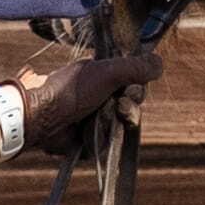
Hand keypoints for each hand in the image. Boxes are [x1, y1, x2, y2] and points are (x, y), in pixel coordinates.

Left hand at [14, 45, 166, 151]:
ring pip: (124, 126)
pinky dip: (103, 138)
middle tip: (119, 105)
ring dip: (117, 123)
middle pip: (133, 105)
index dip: (138, 88)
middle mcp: (101, 96)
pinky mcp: (90, 140)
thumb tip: (160, 62)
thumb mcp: (107, 71)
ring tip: (103, 119)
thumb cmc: (71, 89)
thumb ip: (136, 66)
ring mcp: (96, 118)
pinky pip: (109, 143)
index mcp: (103, 77)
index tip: (132, 88)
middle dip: (129, 106)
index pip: (135, 84)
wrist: (44, 117)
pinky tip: (94, 133)